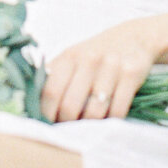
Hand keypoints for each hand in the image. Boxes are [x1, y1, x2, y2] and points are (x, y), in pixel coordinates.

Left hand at [41, 20, 156, 122]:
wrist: (135, 36)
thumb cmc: (97, 54)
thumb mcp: (73, 58)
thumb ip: (54, 77)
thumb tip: (32, 106)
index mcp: (69, 56)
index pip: (49, 91)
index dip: (46, 114)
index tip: (47, 125)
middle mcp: (89, 59)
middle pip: (69, 106)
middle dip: (67, 125)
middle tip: (70, 131)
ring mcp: (111, 66)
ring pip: (94, 113)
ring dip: (90, 127)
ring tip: (89, 128)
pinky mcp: (131, 73)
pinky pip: (118, 111)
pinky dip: (111, 122)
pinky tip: (108, 120)